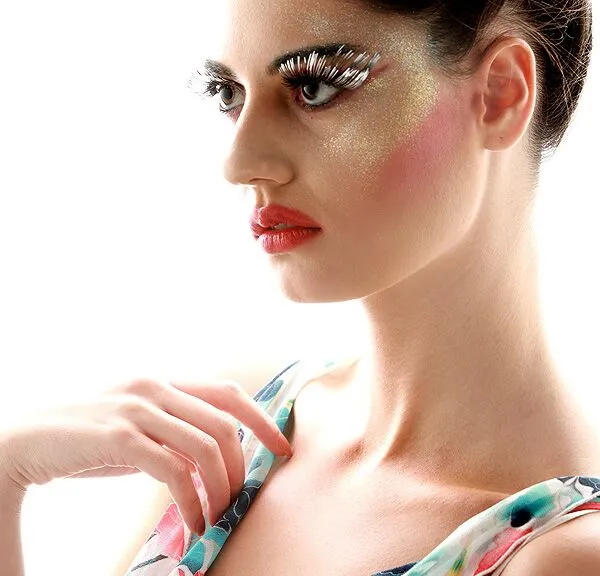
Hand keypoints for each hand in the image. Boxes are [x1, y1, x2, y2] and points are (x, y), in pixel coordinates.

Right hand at [0, 375, 292, 534]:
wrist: (27, 440)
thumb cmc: (85, 437)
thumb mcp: (135, 425)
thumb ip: (171, 431)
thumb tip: (214, 458)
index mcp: (162, 382)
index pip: (228, 392)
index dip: (261, 419)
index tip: (282, 448)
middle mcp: (154, 388)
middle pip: (224, 422)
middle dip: (242, 464)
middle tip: (241, 498)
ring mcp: (137, 410)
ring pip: (205, 446)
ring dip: (220, 489)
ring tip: (217, 517)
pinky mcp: (120, 438)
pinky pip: (174, 471)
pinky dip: (193, 500)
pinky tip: (193, 521)